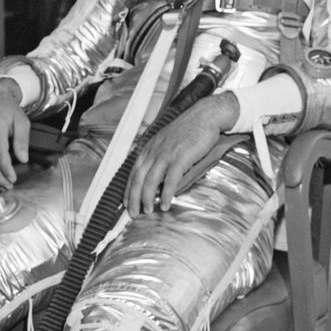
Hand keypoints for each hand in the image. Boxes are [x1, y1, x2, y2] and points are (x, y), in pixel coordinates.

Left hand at [124, 92, 238, 214]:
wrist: (204, 116)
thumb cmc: (188, 130)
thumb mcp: (167, 141)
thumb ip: (159, 157)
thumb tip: (156, 177)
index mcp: (149, 147)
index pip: (133, 171)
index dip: (128, 189)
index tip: (126, 202)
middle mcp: (154, 151)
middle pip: (139, 178)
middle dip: (134, 198)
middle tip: (133, 213)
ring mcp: (167, 154)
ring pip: (151, 180)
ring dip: (148, 198)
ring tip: (148, 211)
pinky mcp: (181, 157)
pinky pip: (170, 179)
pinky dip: (167, 194)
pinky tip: (166, 204)